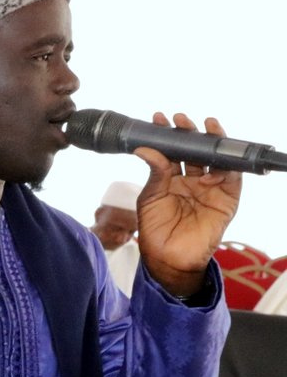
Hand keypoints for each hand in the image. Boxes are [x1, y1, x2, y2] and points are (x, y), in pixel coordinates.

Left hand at [134, 113, 241, 298]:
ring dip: (213, 142)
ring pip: (216, 159)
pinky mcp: (226, 199)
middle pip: (195, 150)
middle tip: (180, 119)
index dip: (168, 134)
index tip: (158, 118)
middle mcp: (193, 179)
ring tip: (206, 125)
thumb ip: (154, 173)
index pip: (172, 151)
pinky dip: (226, 168)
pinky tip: (215, 161)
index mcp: (172, 178)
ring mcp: (210, 187)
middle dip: (189, 132)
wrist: (168, 258)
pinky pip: (232, 178)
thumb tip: (145, 148)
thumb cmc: (155, 230)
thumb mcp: (150, 198)